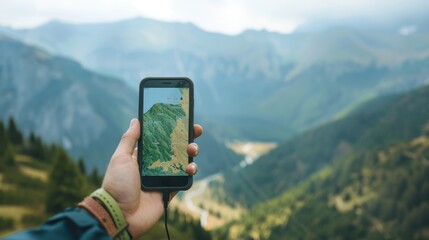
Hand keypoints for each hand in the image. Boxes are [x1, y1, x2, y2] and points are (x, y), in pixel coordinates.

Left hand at [102, 118, 202, 237]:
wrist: (120, 215)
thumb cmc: (117, 185)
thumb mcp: (120, 158)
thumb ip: (129, 139)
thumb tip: (135, 120)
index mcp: (142, 156)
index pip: (159, 139)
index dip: (170, 129)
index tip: (182, 119)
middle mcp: (154, 165)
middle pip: (174, 148)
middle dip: (187, 138)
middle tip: (196, 130)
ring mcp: (163, 178)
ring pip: (182, 162)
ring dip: (190, 153)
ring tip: (192, 150)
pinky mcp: (170, 191)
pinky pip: (184, 180)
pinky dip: (190, 172)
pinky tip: (189, 167)